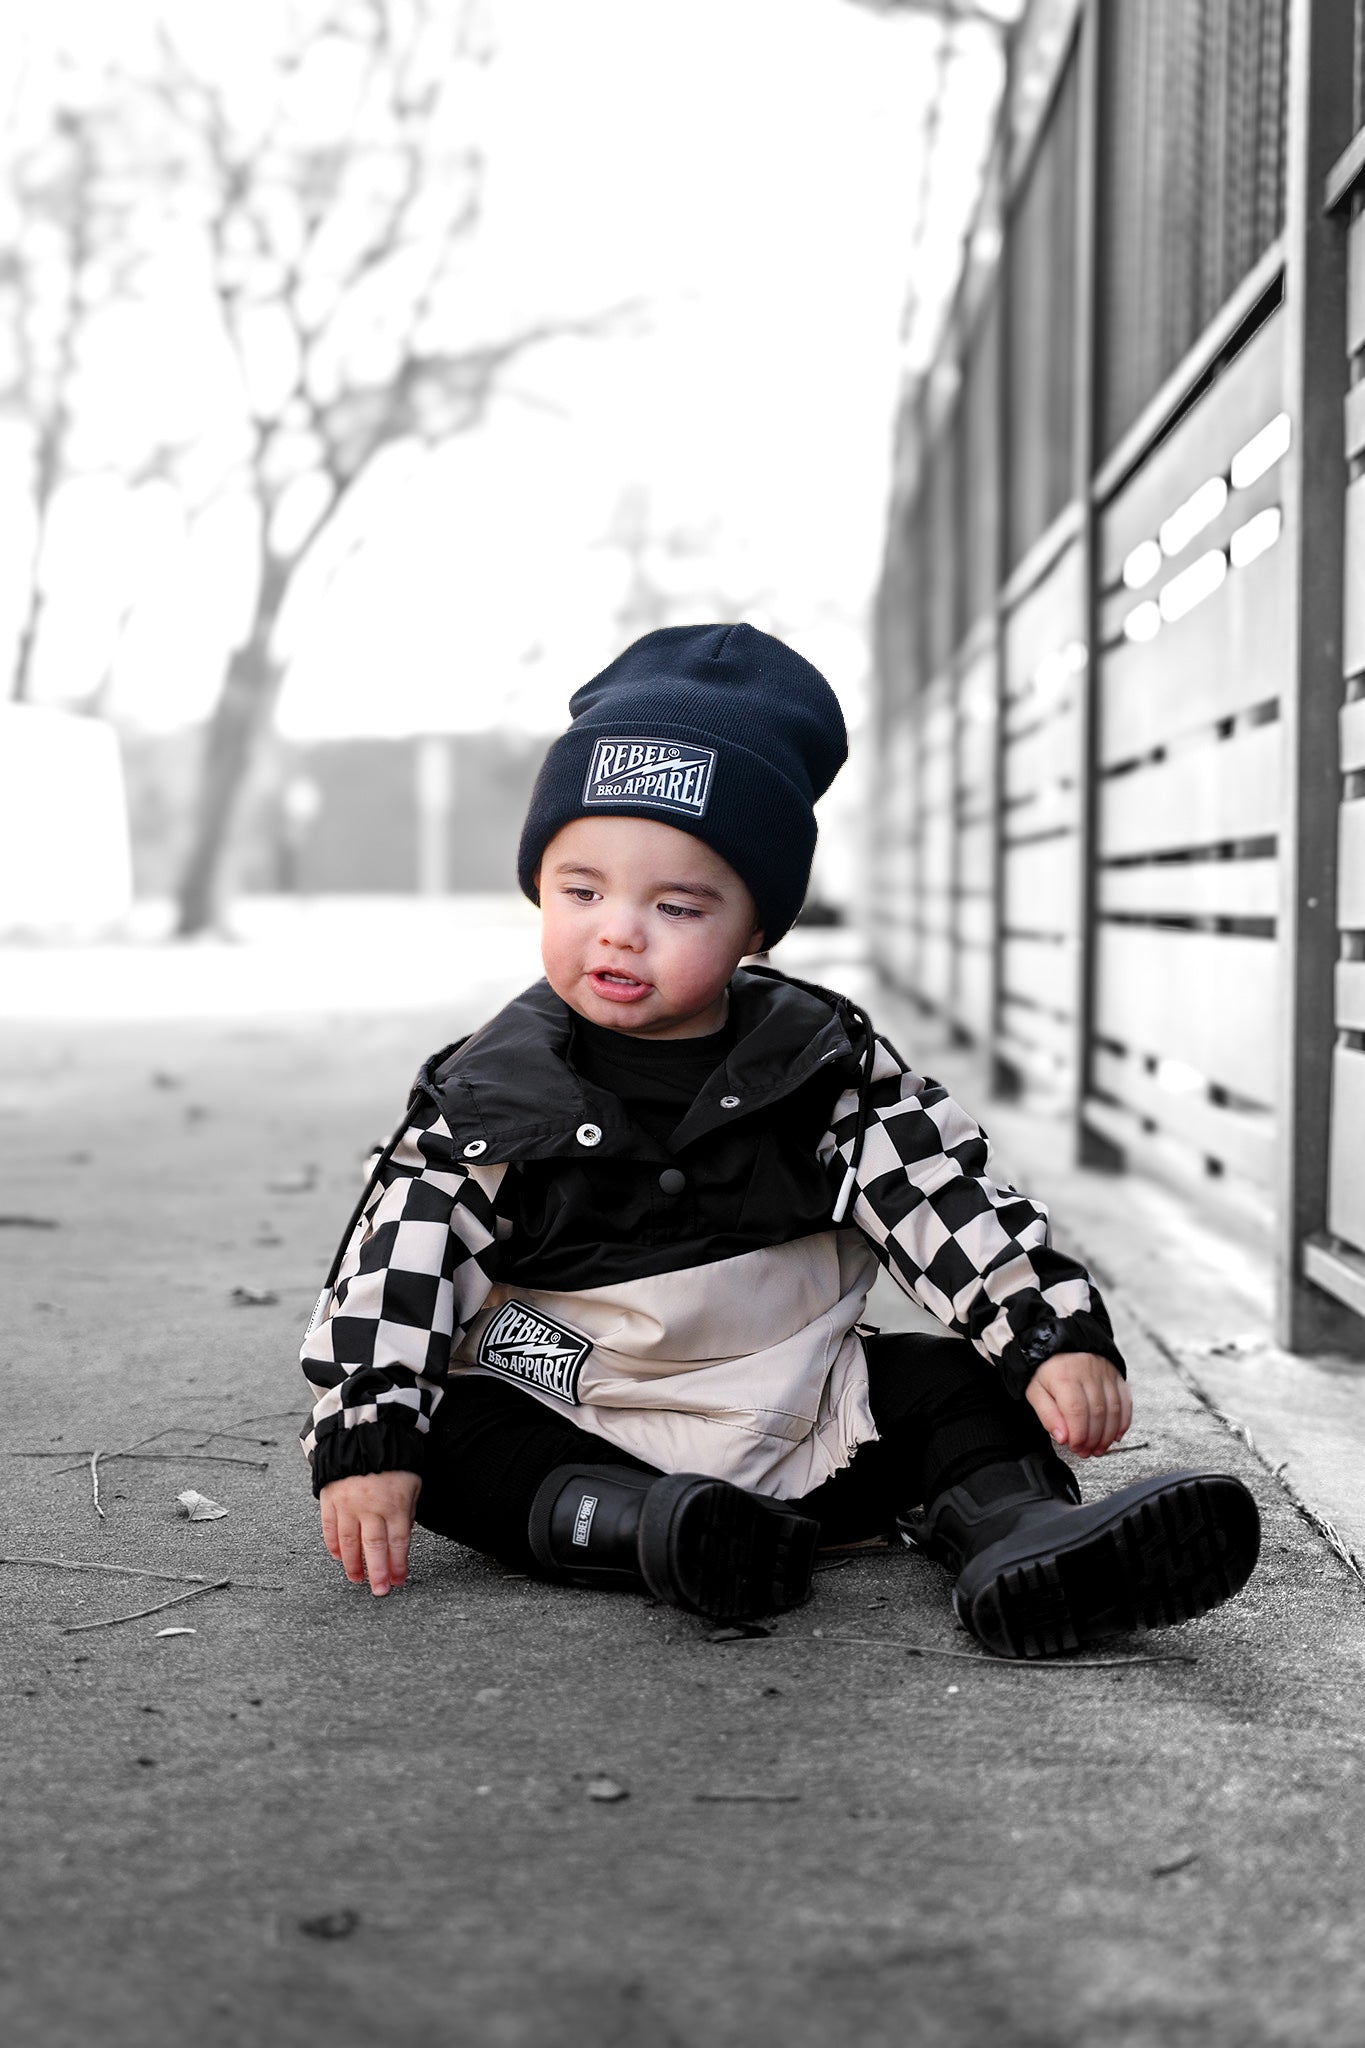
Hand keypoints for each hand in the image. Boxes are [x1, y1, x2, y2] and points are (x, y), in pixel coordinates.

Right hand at [320, 1469, 421, 1595]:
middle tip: (379, 1591)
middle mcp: (370, 1507)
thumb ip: (407, 1510)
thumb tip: (403, 1536)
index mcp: (395, 1504)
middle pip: (374, 1548)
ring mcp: (347, 1504)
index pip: (398, 1542)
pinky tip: (337, 1556)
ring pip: (349, 1542)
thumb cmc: (394, 1457)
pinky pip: (330, 1527)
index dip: (398, 1564)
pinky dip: (333, 1544)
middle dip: (378, 1573)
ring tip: (357, 1579)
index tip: (399, 1580)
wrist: (363, 1430)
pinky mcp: (330, 1498)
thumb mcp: (412, 1482)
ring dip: (353, 1564)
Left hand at [1025, 1351, 1131, 1459]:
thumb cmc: (1046, 1367)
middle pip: (1097, 1413)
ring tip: (1099, 1448)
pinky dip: (1123, 1422)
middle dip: (1093, 1439)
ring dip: (1108, 1435)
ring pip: (1113, 1410)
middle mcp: (1087, 1373)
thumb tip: (1062, 1437)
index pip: (1076, 1411)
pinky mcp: (1116, 1376)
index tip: (1074, 1446)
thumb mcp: (1035, 1390)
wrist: (1061, 1341)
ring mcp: (1105, 1373)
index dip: (1078, 1434)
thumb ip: (1047, 1415)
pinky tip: (1115, 1435)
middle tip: (1086, 1451)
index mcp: (1064, 1376)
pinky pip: (1125, 1402)